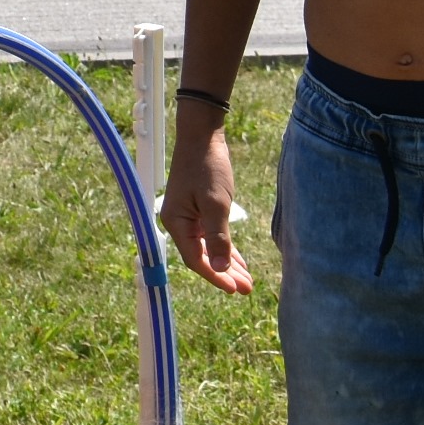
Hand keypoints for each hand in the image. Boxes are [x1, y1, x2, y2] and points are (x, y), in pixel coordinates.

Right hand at [159, 128, 253, 295]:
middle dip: (225, 273)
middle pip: (202, 257)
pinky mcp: (198, 210)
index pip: (195, 259)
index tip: (235, 289)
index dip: (215, 276)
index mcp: (176, 222)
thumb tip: (220, 269)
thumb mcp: (216, 204)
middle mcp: (178, 222)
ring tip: (247, 279)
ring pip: (208, 248)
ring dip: (227, 263)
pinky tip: (239, 260)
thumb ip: (218, 239)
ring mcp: (188, 217)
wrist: (203, 135)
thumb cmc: (207, 167)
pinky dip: (225, 248)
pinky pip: (211, 236)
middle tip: (248, 288)